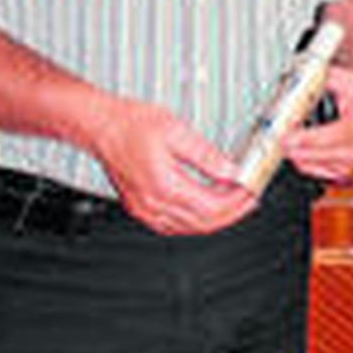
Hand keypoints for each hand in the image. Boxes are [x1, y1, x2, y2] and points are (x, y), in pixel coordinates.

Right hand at [91, 98, 255, 234]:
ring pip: (188, 229)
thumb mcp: (178, 131)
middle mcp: (153, 203)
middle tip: (248, 201)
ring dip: (214, 220)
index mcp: (165, 185)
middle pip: (203, 223)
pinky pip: (171, 226)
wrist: (102, 126)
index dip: (236, 201)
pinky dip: (193, 223)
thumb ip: (207, 155)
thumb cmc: (132, 124)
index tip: (250, 191)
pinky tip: (202, 212)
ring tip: (232, 205)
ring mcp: (144, 208)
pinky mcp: (139, 208)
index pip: (212, 206)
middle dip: (232, 214)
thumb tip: (230, 171)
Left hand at [282, 65, 352, 181]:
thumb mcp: (351, 80)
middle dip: (289, 145)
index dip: (303, 138)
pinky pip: (310, 168)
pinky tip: (296, 144)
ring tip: (284, 135)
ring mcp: (346, 164)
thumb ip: (324, 78)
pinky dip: (299, 156)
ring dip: (291, 150)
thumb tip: (301, 75)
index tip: (284, 135)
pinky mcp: (339, 171)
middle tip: (274, 132)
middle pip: (312, 155)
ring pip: (307, 164)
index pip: (328, 138)